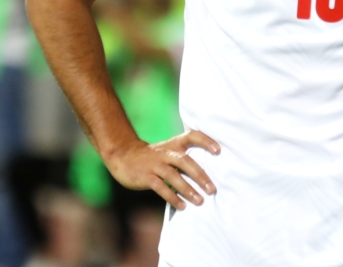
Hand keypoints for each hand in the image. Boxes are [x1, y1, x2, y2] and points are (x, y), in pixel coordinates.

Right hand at [104, 130, 220, 209]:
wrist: (123, 156)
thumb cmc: (153, 157)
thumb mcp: (168, 151)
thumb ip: (184, 158)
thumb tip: (207, 174)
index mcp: (173, 144)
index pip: (192, 136)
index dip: (205, 141)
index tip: (218, 150)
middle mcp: (165, 153)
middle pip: (185, 161)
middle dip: (200, 175)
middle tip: (212, 189)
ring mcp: (155, 164)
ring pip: (174, 176)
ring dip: (188, 189)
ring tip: (200, 201)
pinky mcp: (146, 176)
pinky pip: (161, 187)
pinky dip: (172, 197)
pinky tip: (182, 206)